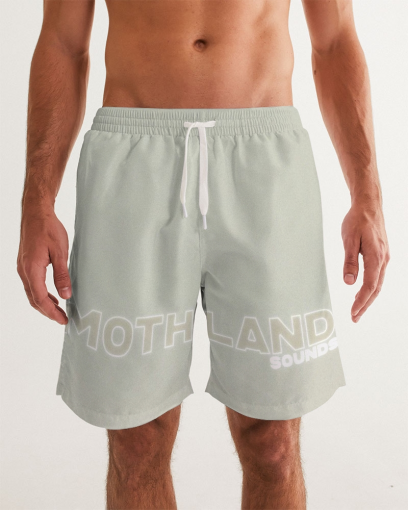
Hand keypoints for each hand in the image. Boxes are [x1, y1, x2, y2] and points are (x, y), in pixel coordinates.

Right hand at [17, 206, 71, 324]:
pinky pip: (32, 284)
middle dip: (48, 312)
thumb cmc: (48, 229)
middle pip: (34, 299)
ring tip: (58, 311)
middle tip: (62, 319)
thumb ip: (62, 275)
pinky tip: (52, 295)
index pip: (40, 298)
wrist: (36, 213)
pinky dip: (41, 294)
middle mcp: (24, 271)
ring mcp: (23, 267)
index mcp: (31, 269)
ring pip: (32, 293)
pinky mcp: (25, 264)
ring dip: (44, 304)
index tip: (62, 320)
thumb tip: (65, 296)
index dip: (51, 312)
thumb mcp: (60, 252)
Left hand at [341, 203, 389, 322]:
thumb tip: (349, 282)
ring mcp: (384, 257)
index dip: (361, 301)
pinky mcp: (382, 255)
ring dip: (368, 298)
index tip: (352, 313)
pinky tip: (364, 292)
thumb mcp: (349, 239)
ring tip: (358, 310)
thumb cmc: (357, 220)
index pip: (370, 286)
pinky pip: (378, 276)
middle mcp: (383, 259)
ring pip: (378, 284)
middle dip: (365, 305)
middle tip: (354, 318)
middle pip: (376, 289)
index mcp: (376, 257)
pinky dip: (372, 288)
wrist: (369, 205)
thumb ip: (349, 261)